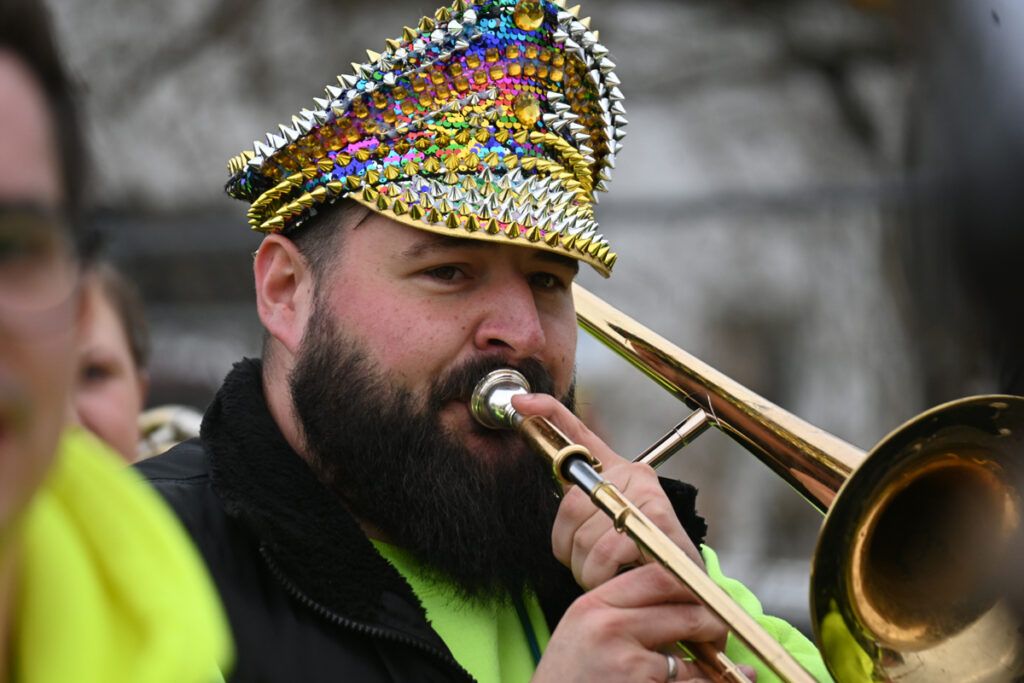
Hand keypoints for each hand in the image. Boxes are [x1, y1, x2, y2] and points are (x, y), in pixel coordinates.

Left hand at [511, 393, 704, 590]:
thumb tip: (560, 493)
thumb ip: (580, 511)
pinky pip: (606, 552)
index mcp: (617, 471)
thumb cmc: (640, 559)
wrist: (688, 590)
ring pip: (584, 535)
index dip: (548, 413)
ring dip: (587, 570)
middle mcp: (634, 474)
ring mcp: (648, 495)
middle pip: (572, 503)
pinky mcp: (659, 522)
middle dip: (570, 547)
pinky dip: (603, 576)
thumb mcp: (604, 529)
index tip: (520, 402)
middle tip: (589, 566)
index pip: (578, 434)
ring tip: (608, 576)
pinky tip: (620, 579)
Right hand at [531, 564, 754, 681]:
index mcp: (595, 603)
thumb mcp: (583, 631)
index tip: (706, 598)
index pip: (660, 575)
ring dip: (711, 669)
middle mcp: (609, 626)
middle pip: (689, 611)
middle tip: (719, 639)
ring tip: (715, 673)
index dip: (694, 585)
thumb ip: (623, 610)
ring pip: (695, 658)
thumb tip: (687, 601)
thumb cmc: (568, 680)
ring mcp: (626, 662)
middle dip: (715, 627)